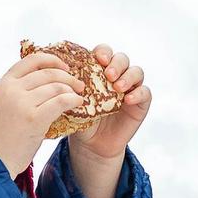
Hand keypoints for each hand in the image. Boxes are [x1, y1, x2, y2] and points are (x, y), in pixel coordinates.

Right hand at [0, 50, 83, 177]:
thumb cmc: (3, 135)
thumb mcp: (4, 104)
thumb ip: (19, 90)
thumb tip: (46, 78)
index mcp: (5, 83)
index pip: (32, 60)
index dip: (52, 60)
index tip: (65, 66)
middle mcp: (12, 89)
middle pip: (48, 73)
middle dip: (68, 76)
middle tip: (78, 84)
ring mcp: (22, 103)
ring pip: (57, 86)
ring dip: (72, 90)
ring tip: (79, 95)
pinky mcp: (34, 118)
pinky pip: (61, 101)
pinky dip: (73, 100)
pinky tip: (78, 103)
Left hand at [67, 44, 151, 197]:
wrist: (91, 145)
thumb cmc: (79, 120)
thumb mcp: (71, 101)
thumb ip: (67, 87)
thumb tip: (51, 73)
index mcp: (99, 71)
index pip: (104, 52)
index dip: (103, 51)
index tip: (97, 58)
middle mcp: (117, 76)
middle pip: (122, 59)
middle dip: (116, 63)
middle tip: (107, 74)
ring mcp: (130, 89)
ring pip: (136, 72)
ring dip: (128, 76)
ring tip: (117, 86)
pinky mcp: (140, 104)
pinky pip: (146, 93)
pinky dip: (138, 93)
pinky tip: (127, 99)